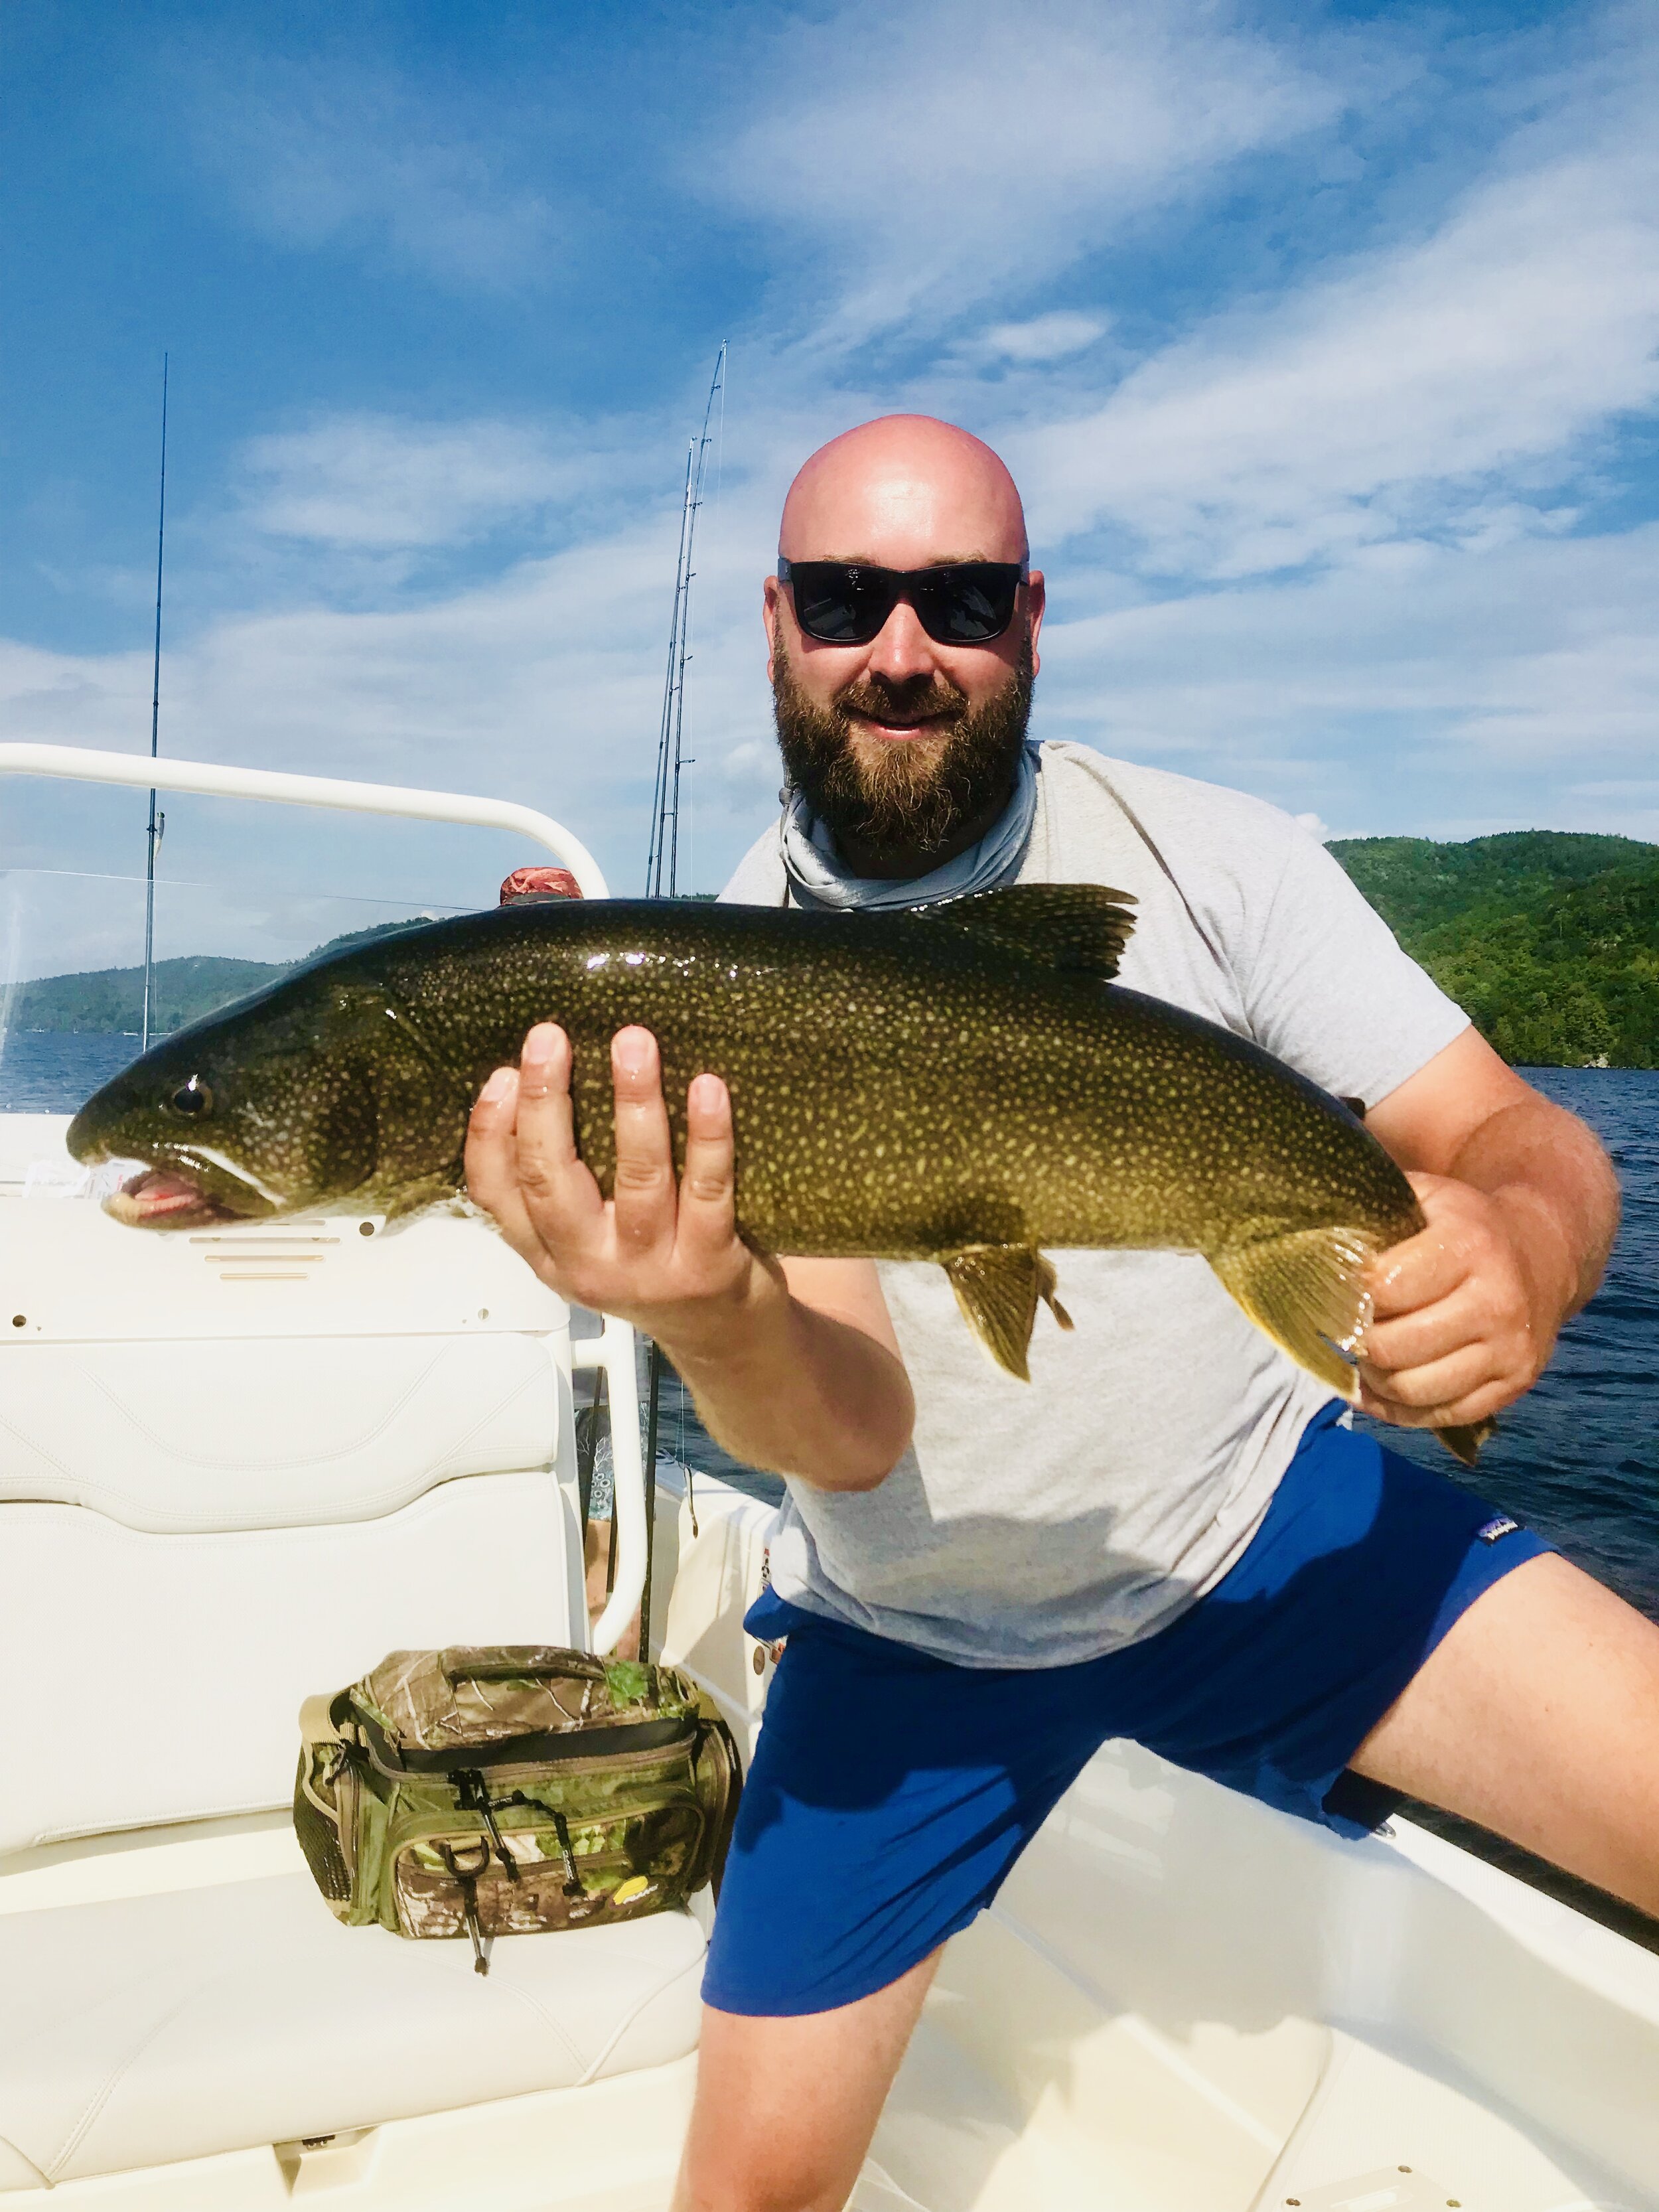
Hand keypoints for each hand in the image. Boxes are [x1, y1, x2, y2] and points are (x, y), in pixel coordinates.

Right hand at [464, 1021, 769, 1356]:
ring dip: (632, 1104)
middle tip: (550, 1038)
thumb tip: (543, 1079)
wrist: (725, 1342)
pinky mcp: (709, 1265)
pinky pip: (707, 1191)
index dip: (490, 1132)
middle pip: (551, 1180)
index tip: (503, 1073)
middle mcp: (589, 1265)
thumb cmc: (655, 1269)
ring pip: (636, 1177)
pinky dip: (707, 1136)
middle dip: (546, 1102)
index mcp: (548, 1254)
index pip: (494, 1193)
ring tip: (633, 1044)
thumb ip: (562, 1184)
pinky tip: (706, 1087)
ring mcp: (650, 1269)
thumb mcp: (589, 1242)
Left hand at [1358, 1172, 1566, 1432]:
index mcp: (1468, 1245)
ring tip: (1365, 1355)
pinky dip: (1398, 1409)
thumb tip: (1312, 1235)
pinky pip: (1439, 1415)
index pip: (1383, 1289)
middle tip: (1347, 1328)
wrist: (1541, 1253)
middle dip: (1358, 1340)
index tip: (1339, 1289)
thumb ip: (1372, 1208)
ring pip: (1412, 1389)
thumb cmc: (1462, 1225)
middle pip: (1393, 1346)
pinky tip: (1379, 1386)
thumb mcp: (1425, 1197)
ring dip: (1374, 1378)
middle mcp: (1496, 1301)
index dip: (1350, 1293)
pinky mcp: (1514, 1385)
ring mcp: (1508, 1349)